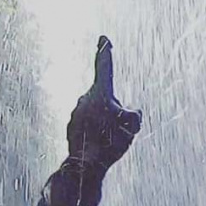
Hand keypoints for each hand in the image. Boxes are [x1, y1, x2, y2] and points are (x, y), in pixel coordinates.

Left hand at [66, 36, 141, 174]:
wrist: (85, 165)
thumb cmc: (110, 143)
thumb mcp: (133, 125)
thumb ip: (135, 114)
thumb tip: (132, 112)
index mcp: (100, 93)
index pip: (104, 67)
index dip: (105, 52)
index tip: (103, 39)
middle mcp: (84, 99)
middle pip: (106, 97)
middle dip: (114, 109)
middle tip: (117, 129)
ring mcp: (75, 113)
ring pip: (97, 112)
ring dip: (104, 122)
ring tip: (108, 140)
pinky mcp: (70, 126)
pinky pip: (88, 124)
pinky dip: (95, 131)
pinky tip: (98, 145)